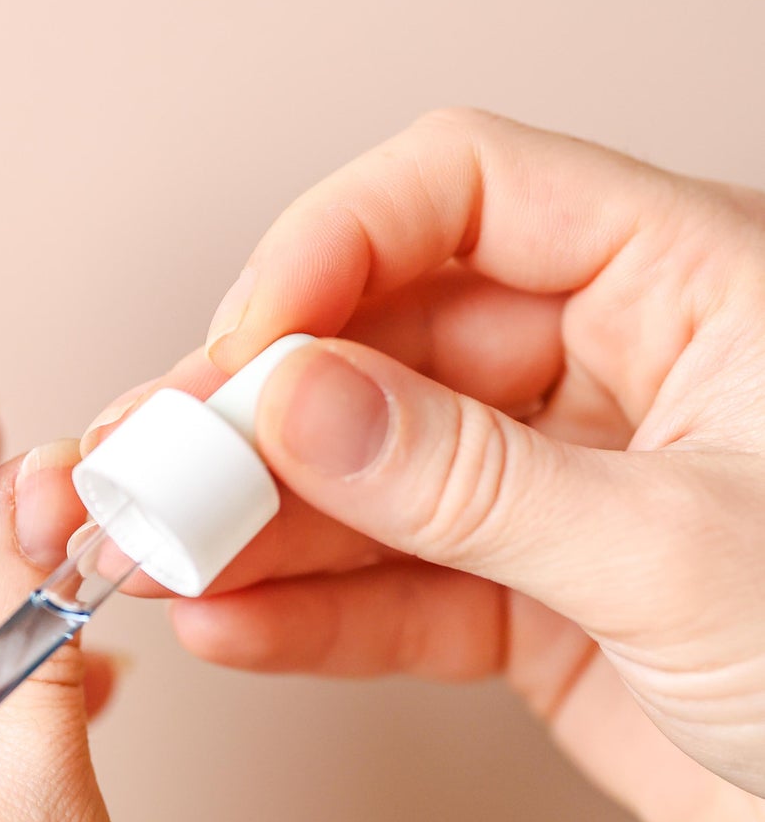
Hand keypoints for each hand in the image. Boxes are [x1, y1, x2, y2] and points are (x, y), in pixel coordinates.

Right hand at [69, 110, 764, 821]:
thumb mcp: (677, 548)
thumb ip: (471, 479)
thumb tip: (298, 405)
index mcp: (682, 285)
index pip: (457, 197)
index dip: (326, 257)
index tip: (238, 354)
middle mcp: (605, 375)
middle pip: (377, 350)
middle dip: (243, 418)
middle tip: (138, 473)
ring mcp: (556, 498)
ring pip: (366, 485)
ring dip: (246, 526)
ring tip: (144, 558)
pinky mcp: (530, 611)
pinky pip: (394, 596)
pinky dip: (307, 617)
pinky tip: (226, 625)